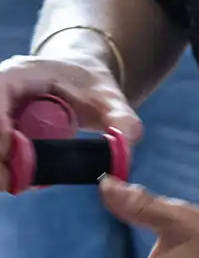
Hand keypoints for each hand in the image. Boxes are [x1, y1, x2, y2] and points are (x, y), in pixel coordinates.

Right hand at [0, 51, 142, 172]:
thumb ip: (123, 119)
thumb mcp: (111, 98)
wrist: (79, 77)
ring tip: (16, 183)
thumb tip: (127, 144)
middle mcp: (2, 88)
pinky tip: (18, 178)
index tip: (13, 152)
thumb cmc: (90, 85)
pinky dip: (3, 162)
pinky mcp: (1, 123)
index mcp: (22, 73)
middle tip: (13, 182)